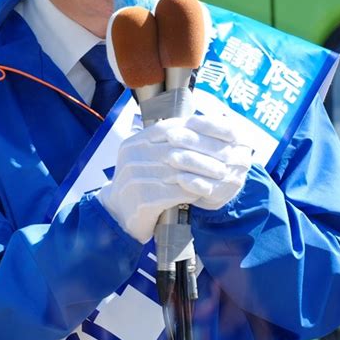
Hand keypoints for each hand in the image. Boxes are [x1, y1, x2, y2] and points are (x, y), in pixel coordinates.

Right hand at [97, 113, 252, 243]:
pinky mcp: (143, 199)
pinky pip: (174, 192)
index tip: (211, 135)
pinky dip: (191, 191)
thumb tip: (194, 126)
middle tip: (222, 156)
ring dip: (200, 174)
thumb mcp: (143, 157)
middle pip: (174, 150)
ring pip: (177, 172)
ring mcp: (135, 178)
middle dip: (200, 154)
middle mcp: (131, 158)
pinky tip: (203, 191)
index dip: (190, 130)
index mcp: (132, 143)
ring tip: (217, 174)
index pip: (166, 129)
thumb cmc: (138, 182)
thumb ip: (161, 143)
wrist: (118, 213)